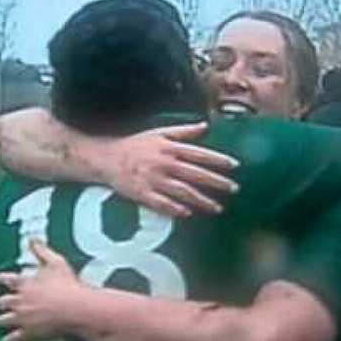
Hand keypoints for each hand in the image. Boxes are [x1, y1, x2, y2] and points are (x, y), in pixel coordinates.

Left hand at [0, 240, 83, 340]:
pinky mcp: (28, 332)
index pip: (9, 280)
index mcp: (25, 284)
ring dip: (0, 319)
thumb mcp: (55, 262)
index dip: (2, 278)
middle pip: (3, 302)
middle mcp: (20, 301)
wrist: (75, 308)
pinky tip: (5, 340)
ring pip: (4, 320)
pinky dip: (8, 339)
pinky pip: (14, 337)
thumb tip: (33, 240)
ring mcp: (22, 318)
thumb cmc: (67, 286)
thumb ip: (42, 250)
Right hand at [100, 122, 239, 216]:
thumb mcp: (159, 133)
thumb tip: (206, 126)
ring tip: (218, 207)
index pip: (199, 154)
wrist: (106, 158)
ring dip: (201, 200)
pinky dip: (175, 209)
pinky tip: (188, 214)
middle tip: (234, 188)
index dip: (217, 160)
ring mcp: (153, 180)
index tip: (234, 166)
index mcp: (169, 148)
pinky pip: (161, 204)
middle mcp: (164, 163)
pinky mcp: (142, 193)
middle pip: (195, 174)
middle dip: (216, 182)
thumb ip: (184, 131)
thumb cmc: (135, 145)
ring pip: (182, 192)